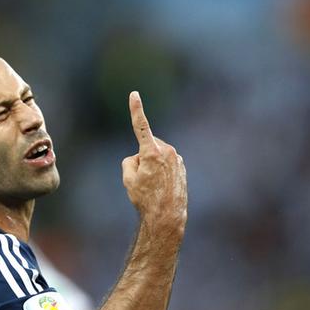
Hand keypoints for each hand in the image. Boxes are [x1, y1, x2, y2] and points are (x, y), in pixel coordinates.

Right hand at [122, 91, 186, 235]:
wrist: (167, 215)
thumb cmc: (145, 198)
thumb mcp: (128, 179)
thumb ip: (129, 161)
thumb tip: (139, 157)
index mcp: (151, 152)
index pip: (140, 126)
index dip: (136, 109)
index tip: (134, 94)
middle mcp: (166, 151)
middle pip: (146, 147)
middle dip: (142, 157)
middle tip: (142, 179)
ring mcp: (176, 158)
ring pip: (156, 155)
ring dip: (152, 165)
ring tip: (154, 185)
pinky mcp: (181, 165)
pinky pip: (165, 163)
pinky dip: (161, 170)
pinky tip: (162, 186)